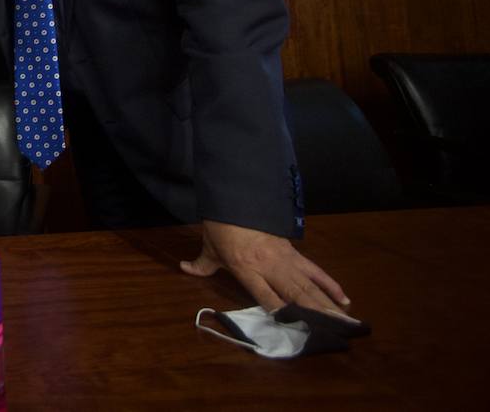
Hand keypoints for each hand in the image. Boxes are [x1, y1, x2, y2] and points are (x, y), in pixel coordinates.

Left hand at [181, 219, 351, 314]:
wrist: (236, 197)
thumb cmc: (221, 225)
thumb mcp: (209, 246)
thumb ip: (200, 264)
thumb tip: (184, 268)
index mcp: (247, 268)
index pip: (266, 296)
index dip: (280, 312)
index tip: (295, 328)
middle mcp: (270, 266)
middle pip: (295, 293)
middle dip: (315, 312)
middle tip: (334, 330)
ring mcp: (285, 259)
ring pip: (309, 284)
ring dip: (327, 303)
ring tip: (344, 322)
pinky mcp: (294, 252)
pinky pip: (315, 270)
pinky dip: (330, 284)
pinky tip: (343, 300)